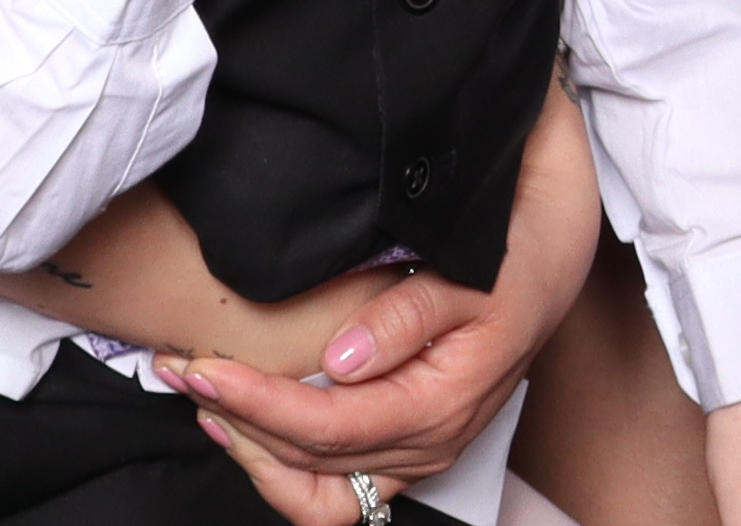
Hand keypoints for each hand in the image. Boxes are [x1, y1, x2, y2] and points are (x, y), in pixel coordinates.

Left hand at [156, 81, 603, 482]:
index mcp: (443, 403)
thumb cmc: (520, 252)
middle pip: (311, 464)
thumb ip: (408, 316)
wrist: (561, 248)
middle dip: (237, 421)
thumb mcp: (476, 268)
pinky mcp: (408, 443)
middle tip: (179, 372)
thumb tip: (339, 362)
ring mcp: (418, 452)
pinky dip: (285, 468)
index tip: (202, 368)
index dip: (256, 404)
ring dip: (254, 453)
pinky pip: (338, 491)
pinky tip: (249, 425)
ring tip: (205, 404)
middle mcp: (428, 443)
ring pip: (318, 492)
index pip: (327, 426)